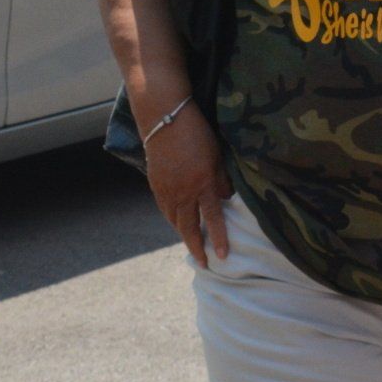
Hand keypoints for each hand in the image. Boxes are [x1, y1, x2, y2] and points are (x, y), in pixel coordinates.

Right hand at [144, 103, 232, 266]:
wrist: (164, 119)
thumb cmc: (197, 132)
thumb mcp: (217, 155)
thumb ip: (221, 180)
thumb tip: (227, 199)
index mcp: (202, 184)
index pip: (212, 218)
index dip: (218, 238)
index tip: (222, 257)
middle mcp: (183, 192)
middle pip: (189, 227)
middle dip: (196, 246)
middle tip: (202, 263)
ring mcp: (166, 189)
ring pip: (175, 220)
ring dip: (184, 234)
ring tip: (192, 244)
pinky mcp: (155, 184)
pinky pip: (165, 209)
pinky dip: (173, 219)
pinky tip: (178, 222)